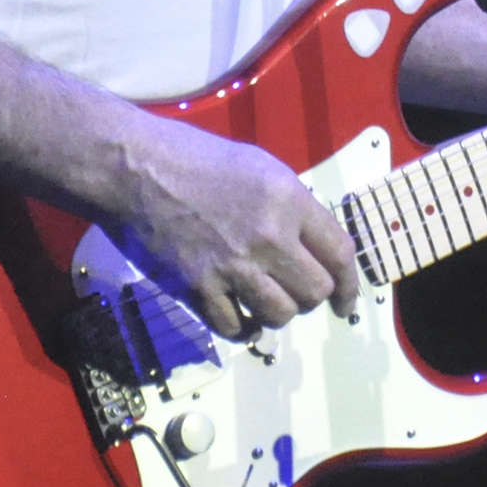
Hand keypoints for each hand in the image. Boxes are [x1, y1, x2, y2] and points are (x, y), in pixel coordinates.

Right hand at [111, 119, 362, 339]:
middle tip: (296, 291)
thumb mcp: (261, 168)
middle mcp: (267, 235)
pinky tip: (240, 315)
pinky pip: (235, 327)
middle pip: (315, 291)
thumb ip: (293, 207)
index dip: (350, 284)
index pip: (340, 253)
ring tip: (264, 299)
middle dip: (312, 297)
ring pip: (281, 314)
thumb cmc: (197, 159)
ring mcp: (232, 264)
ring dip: (277, 312)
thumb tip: (315, 247)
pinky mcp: (198, 286)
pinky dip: (242, 327)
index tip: (346, 302)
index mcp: (289, 200)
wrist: (136, 169)